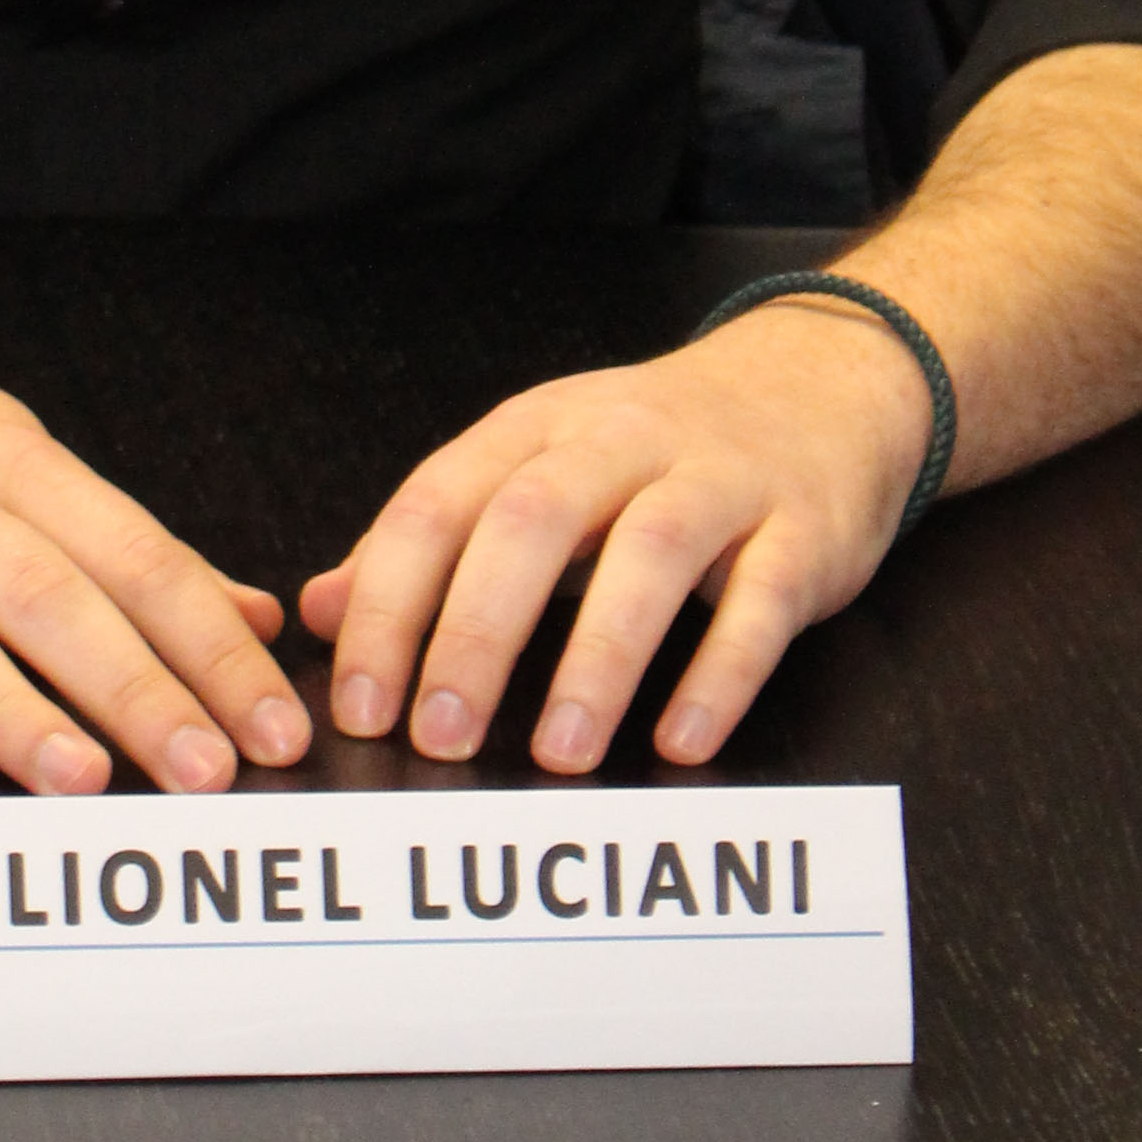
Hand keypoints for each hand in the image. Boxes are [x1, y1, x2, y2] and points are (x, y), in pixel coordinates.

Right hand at [0, 310, 308, 798]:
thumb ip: (116, 544)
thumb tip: (245, 613)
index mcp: (4, 458)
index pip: (130, 553)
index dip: (205, 642)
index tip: (269, 721)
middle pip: (46, 593)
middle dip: (136, 687)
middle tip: (209, 771)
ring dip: (13, 707)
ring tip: (83, 778)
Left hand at [300, 300, 935, 774]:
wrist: (818, 385)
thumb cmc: (653, 452)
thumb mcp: (533, 471)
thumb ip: (432, 544)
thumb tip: (324, 609)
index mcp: (535, 429)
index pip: (439, 504)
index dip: (391, 604)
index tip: (360, 707)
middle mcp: (620, 440)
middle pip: (531, 522)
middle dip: (476, 632)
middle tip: (439, 736)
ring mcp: (718, 479)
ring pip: (650, 554)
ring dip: (598, 657)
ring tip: (558, 756)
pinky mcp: (800, 528)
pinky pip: (762, 600)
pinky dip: (720, 673)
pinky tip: (681, 742)